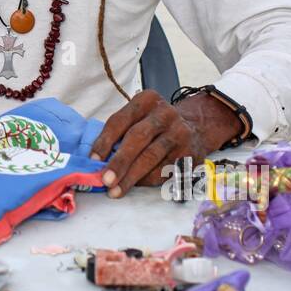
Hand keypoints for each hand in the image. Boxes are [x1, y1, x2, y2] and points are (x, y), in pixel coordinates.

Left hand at [89, 89, 245, 195]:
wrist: (197, 127)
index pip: (121, 120)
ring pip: (152, 156)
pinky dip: (148, 179)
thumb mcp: (140, 117)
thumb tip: (97, 160)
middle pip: (137, 138)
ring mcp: (180, 132)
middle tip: (105, 180)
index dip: (105, 141)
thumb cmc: (156, 125)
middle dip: (119, 161)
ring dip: (131, 176)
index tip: (93, 160)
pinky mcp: (191, 152)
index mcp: (147, 100)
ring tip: (116, 190)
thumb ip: (121, 132)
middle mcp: (165, 113)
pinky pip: (166, 169)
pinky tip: (136, 186)